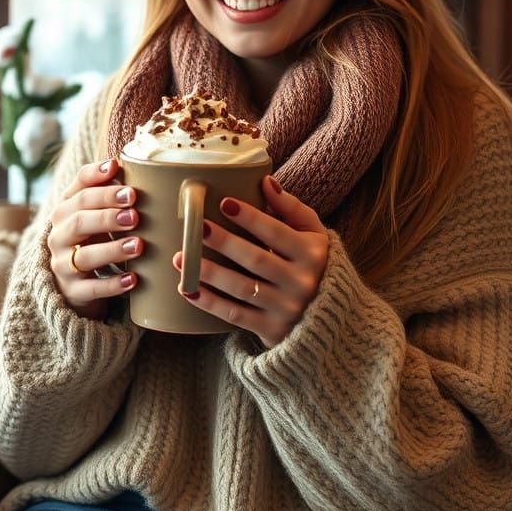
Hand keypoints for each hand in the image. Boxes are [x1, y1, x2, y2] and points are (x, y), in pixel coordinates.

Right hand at [48, 158, 143, 319]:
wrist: (68, 283)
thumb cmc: (88, 238)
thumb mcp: (89, 212)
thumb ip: (101, 188)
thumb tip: (118, 163)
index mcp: (65, 210)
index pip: (78, 190)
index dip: (97, 179)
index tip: (118, 171)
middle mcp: (58, 235)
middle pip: (79, 220)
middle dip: (107, 215)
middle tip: (135, 214)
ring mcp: (63, 265)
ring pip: (84, 256)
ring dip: (113, 249)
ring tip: (138, 245)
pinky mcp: (72, 292)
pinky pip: (91, 289)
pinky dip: (112, 285)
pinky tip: (133, 279)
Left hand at [171, 175, 327, 347]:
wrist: (330, 319)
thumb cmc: (315, 266)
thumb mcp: (314, 235)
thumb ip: (292, 209)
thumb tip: (265, 181)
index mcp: (312, 254)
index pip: (277, 232)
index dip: (250, 217)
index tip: (224, 203)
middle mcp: (301, 282)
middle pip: (256, 259)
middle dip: (224, 242)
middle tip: (197, 227)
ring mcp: (286, 308)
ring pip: (241, 288)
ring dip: (208, 272)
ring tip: (181, 257)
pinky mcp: (271, 329)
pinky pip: (235, 315)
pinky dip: (209, 302)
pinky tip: (187, 289)